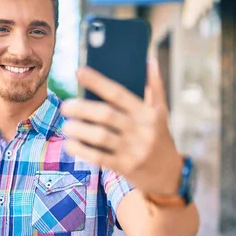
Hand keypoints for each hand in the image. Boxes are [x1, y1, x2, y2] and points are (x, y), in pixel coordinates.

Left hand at [60, 61, 182, 195]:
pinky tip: (70, 145)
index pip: (118, 93)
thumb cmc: (160, 139)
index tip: (78, 72)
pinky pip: (100, 157)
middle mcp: (141, 130)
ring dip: (79, 130)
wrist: (170, 175)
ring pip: (101, 137)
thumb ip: (155, 88)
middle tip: (65, 106)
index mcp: (148, 113)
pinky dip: (82, 151)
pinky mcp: (126, 167)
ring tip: (66, 126)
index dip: (97, 82)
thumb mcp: (162, 113)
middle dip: (82, 109)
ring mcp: (134, 150)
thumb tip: (149, 60)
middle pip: (106, 115)